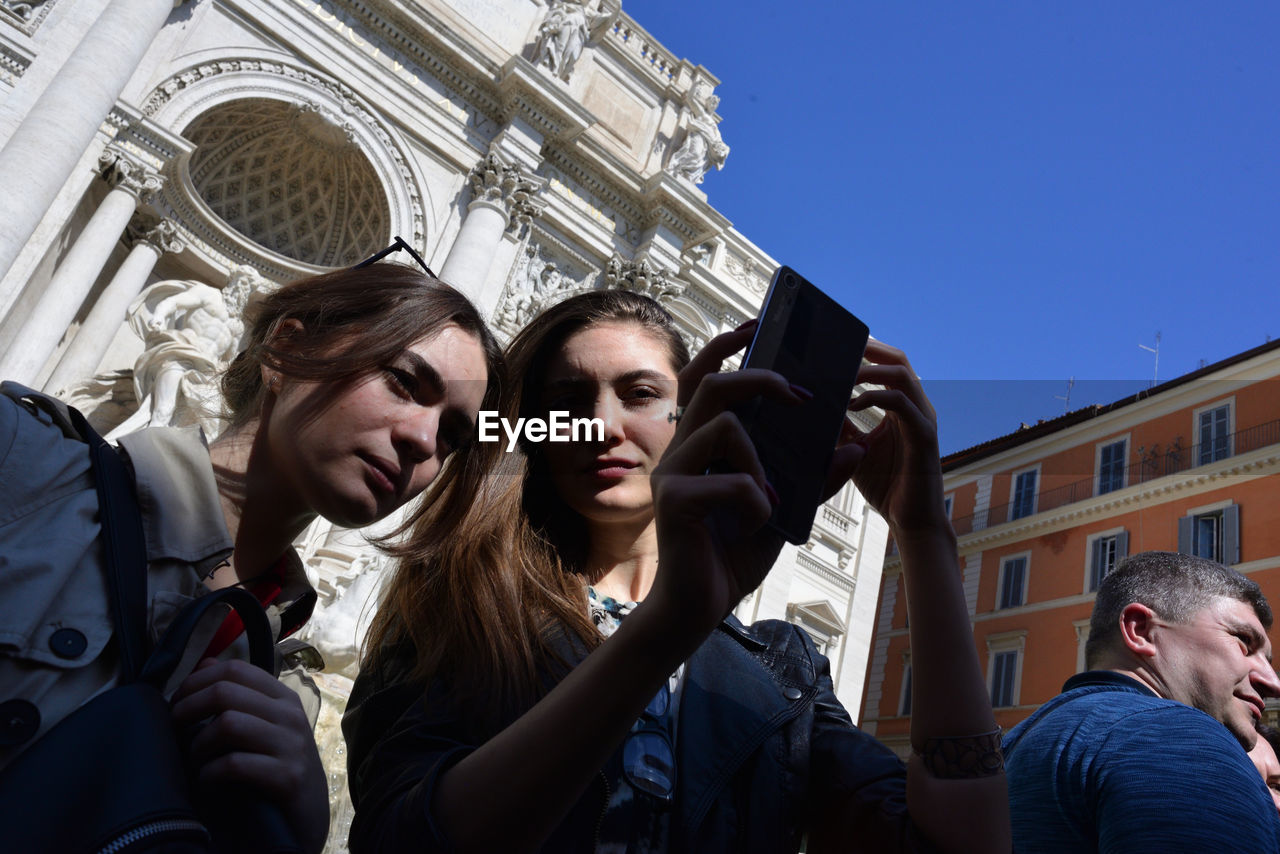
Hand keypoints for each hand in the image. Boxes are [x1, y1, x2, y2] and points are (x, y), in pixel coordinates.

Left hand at [172, 658, 328, 853]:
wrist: (310, 815)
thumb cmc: (279, 768)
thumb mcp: (266, 727)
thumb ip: (240, 698)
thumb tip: (205, 664)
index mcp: (283, 698)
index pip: (234, 669)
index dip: (196, 682)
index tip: (177, 703)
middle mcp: (290, 715)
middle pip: (225, 692)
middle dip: (187, 709)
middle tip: (174, 730)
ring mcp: (291, 745)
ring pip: (228, 724)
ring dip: (198, 744)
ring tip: (194, 760)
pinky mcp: (288, 777)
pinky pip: (235, 764)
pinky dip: (210, 773)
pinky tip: (207, 781)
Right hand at [647, 322, 802, 634]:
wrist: (697, 609)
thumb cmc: (732, 554)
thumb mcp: (783, 511)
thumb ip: (812, 480)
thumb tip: (854, 446)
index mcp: (701, 444)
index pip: (706, 377)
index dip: (728, 346)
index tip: (759, 325)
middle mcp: (681, 450)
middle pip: (714, 384)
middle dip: (760, 378)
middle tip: (800, 393)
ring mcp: (673, 473)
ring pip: (726, 427)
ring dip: (763, 460)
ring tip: (771, 498)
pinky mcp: (674, 501)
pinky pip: (733, 482)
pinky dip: (757, 502)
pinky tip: (755, 526)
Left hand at [826, 340, 947, 533]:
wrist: (911, 521)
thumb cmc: (885, 484)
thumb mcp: (852, 448)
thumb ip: (840, 425)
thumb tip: (811, 406)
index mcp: (902, 405)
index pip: (888, 363)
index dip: (865, 350)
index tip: (834, 345)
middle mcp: (916, 406)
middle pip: (898, 359)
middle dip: (867, 349)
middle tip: (835, 349)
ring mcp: (923, 419)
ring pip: (901, 374)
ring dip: (868, 370)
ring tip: (841, 376)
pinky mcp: (924, 436)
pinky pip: (901, 404)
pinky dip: (875, 397)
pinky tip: (851, 404)